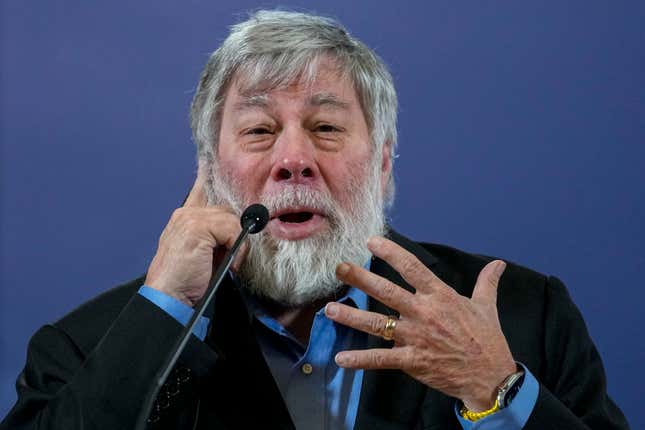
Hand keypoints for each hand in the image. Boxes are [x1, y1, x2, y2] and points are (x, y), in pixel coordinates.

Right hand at [144, 166, 244, 306]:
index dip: (205, 174)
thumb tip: (241, 229)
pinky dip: (236, 249)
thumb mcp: (203, 253)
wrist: (168, 296)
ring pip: (232, 220)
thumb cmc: (186, 281)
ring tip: (229, 265)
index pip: (199, 189)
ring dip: (237, 245)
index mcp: (184, 218)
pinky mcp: (197, 227)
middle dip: (236, 230)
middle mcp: (185, 214)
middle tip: (234, 255)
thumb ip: (216, 236)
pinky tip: (228, 264)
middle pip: (227, 209)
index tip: (208, 157)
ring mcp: (189, 218)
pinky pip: (233, 229)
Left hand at [325, 236, 515, 410]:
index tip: (371, 242)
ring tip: (329, 309)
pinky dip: (360, 360)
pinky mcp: (412, 361)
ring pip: (377, 323)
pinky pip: (381, 359)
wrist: (490, 376)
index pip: (412, 268)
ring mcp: (416, 337)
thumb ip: (487, 282)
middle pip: (386, 291)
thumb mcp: (487, 307)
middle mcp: (424, 313)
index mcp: (440, 296)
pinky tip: (340, 359)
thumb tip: (498, 264)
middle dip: (360, 278)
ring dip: (351, 316)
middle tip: (339, 269)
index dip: (390, 253)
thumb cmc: (487, 339)